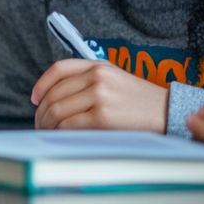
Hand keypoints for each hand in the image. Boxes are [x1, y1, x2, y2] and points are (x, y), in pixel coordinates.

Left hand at [31, 59, 167, 130]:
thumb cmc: (140, 102)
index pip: (59, 69)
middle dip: (41, 112)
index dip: (41, 85)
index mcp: (99, 66)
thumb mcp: (115, 80)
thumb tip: (54, 99)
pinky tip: (61, 137)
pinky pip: (69, 125)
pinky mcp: (102, 116)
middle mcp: (97, 77)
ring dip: (47, 124)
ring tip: (49, 132)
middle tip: (40, 124)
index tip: (34, 99)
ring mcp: (100, 96)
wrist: (168, 113)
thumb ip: (88, 81)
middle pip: (54, 94)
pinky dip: (59, 132)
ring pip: (57, 110)